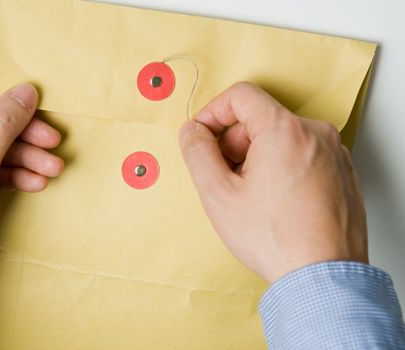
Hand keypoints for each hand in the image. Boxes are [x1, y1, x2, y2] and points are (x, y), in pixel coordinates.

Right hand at [179, 82, 367, 283]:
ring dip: (257, 157)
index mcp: (285, 130)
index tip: (202, 136)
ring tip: (251, 195)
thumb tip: (192, 131)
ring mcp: (334, 153)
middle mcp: (316, 133)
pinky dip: (281, 167)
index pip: (241, 95)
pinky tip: (274, 201)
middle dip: (234, 142)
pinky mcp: (342, 172)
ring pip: (282, 137)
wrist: (323, 277)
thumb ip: (197, 152)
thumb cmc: (274, 239)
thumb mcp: (219, 194)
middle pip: (261, 118)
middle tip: (226, 177)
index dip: (213, 112)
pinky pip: (302, 154)